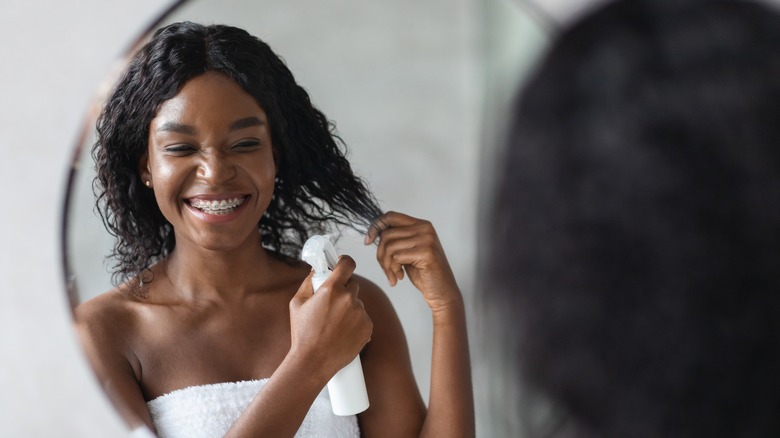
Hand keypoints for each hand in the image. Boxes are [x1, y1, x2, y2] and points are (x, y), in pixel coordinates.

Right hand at [289, 256, 372, 377]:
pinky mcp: (368, 328)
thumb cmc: (302, 333)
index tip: (342, 265)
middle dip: (344, 290)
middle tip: (331, 304)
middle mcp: (349, 298)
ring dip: (350, 308)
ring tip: (335, 324)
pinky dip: (356, 322)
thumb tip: (316, 270)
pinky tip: (343, 332)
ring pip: (358, 303)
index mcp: (332, 289)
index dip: (345, 262)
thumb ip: (309, 282)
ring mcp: (361, 313)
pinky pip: (364, 318)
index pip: (348, 264)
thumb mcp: (297, 303)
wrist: (313, 362)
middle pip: (353, 285)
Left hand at [365, 211, 460, 311]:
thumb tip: (373, 233)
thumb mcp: (407, 251)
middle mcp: (425, 228)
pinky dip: (394, 270)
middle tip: (386, 270)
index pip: (391, 216)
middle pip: (386, 234)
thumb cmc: (423, 272)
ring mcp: (427, 239)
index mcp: (421, 224)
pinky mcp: (426, 252)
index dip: (375, 226)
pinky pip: (397, 257)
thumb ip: (396, 239)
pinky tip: (400, 277)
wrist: (442, 291)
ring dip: (387, 265)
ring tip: (394, 275)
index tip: (368, 241)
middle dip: (381, 255)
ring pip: (389, 247)